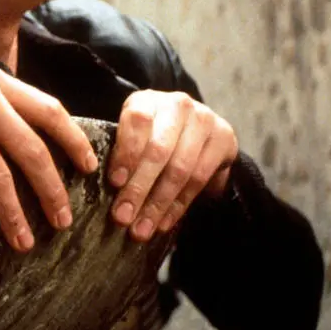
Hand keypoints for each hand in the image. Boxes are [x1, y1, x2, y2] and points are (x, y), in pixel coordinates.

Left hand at [107, 90, 237, 241]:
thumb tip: (106, 189)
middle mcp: (177, 105)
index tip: (115, 182)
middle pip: (159, 150)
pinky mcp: (224, 137)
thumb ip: (122, 155)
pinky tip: (164, 223)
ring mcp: (204, 119)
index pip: (137, 122)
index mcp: (147, 100)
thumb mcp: (133, 137)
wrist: (195, 130)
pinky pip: (200, 179)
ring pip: (180, 169)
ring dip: (158, 204)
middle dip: (139, 188)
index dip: (126, 153)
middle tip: (122, 217)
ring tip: (141, 229)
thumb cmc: (152, 136)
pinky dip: (179, 205)